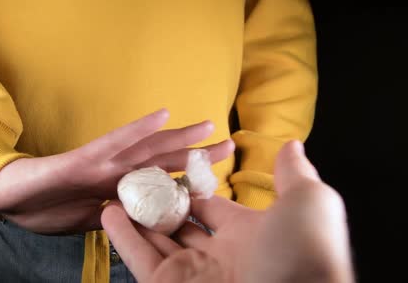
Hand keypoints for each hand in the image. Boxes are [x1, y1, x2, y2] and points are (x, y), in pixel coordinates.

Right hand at [0, 109, 234, 234]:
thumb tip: (135, 218)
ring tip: (208, 126)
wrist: (4, 198)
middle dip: (195, 154)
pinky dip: (137, 130)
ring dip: (178, 138)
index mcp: (116, 188)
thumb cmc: (43, 206)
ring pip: (145, 149)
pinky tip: (161, 116)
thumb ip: (111, 214)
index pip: (158, 180)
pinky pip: (113, 144)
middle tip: (228, 143)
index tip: (217, 172)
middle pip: (161, 161)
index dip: (188, 174)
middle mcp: (113, 173)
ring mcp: (99, 165)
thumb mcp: (85, 218)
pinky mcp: (80, 161)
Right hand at [102, 141, 354, 282]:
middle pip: (178, 225)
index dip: (190, 189)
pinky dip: (122, 238)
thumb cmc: (304, 253)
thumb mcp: (308, 204)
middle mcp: (217, 256)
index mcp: (247, 234)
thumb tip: (292, 144)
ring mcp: (191, 275)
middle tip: (133, 181)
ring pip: (155, 241)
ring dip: (134, 217)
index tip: (170, 170)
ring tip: (113, 192)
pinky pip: (140, 259)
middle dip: (157, 204)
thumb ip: (293, 174)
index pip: (211, 207)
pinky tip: (107, 213)